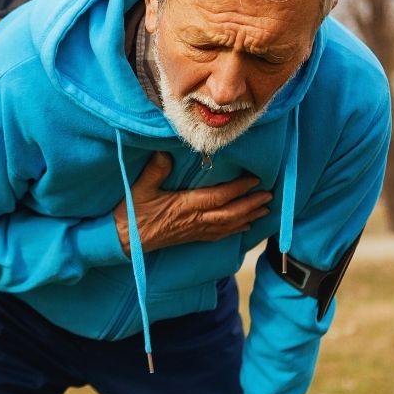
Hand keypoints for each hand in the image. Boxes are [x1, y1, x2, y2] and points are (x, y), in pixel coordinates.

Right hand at [111, 152, 270, 255]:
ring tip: (264, 209)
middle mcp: (194, 220)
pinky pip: (219, 235)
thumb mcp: (140, 188)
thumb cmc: (132, 214)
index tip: (255, 179)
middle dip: (251, 204)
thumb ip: (155, 171)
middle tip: (269, 195)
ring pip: (228, 225)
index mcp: (185, 206)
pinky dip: (235, 230)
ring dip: (248, 217)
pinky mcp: (191, 238)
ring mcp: (194, 231)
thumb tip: (166, 152)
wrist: (124, 241)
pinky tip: (245, 226)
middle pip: (230, 213)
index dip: (238, 189)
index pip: (218, 197)